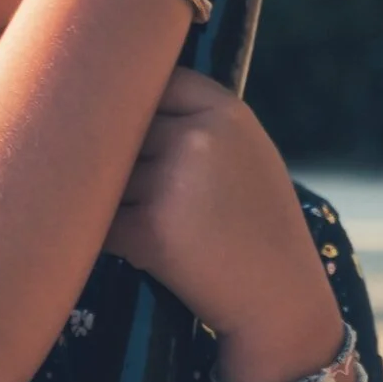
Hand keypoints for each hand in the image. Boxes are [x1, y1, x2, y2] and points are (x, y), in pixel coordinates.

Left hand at [103, 68, 342, 370]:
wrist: (281, 299)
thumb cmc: (260, 226)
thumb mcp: (249, 154)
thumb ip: (200, 123)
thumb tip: (123, 98)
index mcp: (225, 112)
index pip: (156, 82)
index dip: (139, 106)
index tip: (138, 130)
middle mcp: (198, 138)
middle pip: (122, 128)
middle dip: (120, 158)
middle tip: (137, 187)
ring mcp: (172, 181)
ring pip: (107, 176)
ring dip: (113, 200)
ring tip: (149, 222)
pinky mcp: (149, 230)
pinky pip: (101, 221)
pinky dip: (109, 237)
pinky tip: (141, 249)